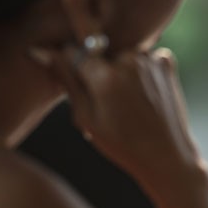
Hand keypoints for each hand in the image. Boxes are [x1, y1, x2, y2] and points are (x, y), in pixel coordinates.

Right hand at [29, 45, 206, 195]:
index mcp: (105, 76)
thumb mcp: (86, 117)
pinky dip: (141, 72)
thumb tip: (40, 52)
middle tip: (106, 104)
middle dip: (97, 72)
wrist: (167, 156)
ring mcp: (150, 59)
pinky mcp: (166, 62)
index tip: (77, 83)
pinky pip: (143, 59)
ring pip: (121, 56)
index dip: (70, 67)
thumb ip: (66, 80)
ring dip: (120, 72)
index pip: (72, 51)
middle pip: (98, 53)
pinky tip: (144, 97)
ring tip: (127, 104)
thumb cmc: (122, 144)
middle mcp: (129, 59)